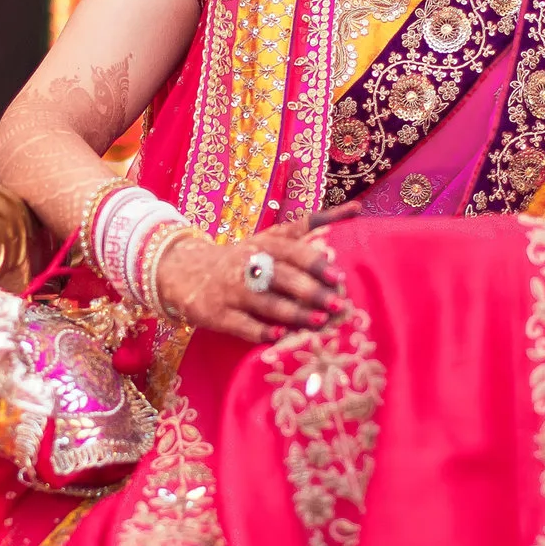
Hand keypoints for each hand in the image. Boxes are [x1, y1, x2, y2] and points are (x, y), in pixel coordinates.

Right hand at [154, 211, 350, 343]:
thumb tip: (357, 208)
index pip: (292, 250)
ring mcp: (232, 291)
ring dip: (294, 313)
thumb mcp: (271, 236)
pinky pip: (242, 325)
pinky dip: (261, 331)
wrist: (187, 272)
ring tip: (319, 323)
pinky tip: (280, 337)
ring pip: (266, 303)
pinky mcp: (219, 314)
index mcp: (264, 245)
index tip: (339, 276)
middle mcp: (248, 265)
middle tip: (337, 305)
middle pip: (282, 277)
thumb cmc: (244, 257)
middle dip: (311, 291)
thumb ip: (310, 225)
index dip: (315, 263)